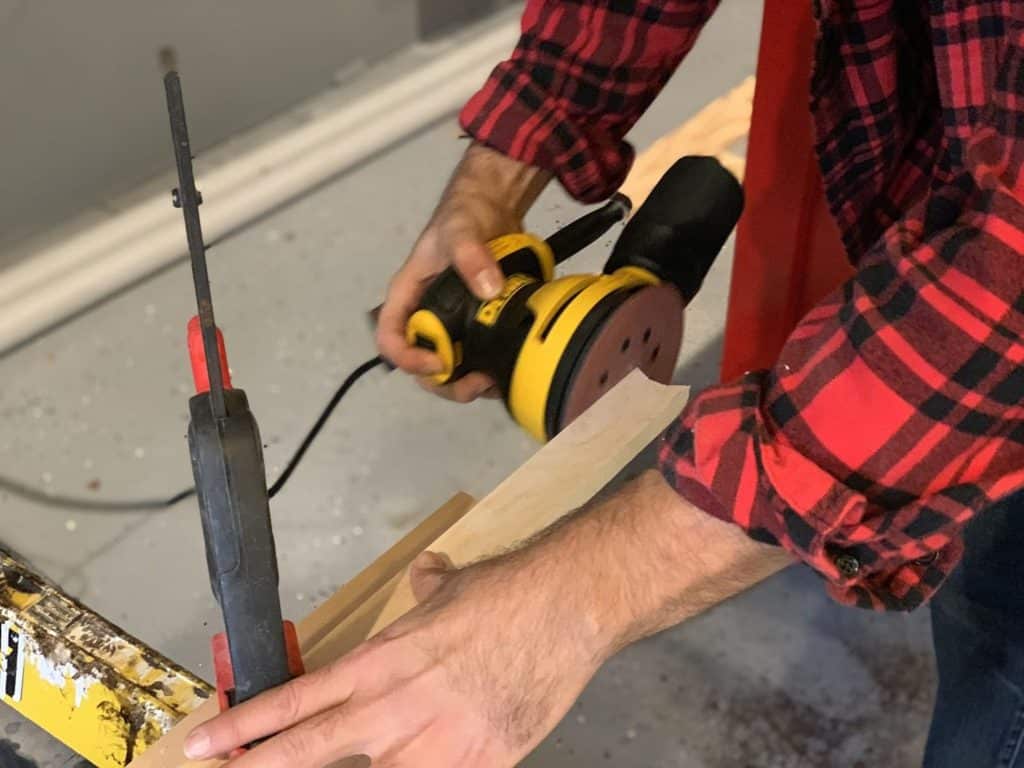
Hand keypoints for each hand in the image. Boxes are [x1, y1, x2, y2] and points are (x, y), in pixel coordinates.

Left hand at [183, 549, 605, 767]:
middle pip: (310, 751)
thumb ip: (425, 592)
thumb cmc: (507, 593)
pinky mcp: (478, 766)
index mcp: (382, 661)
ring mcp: (435, 746)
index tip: (205, 742)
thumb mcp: (450, 588)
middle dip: (259, 767)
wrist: (567, 606)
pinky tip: (423, 758)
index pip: (297, 700)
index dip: (246, 726)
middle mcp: (396, 708)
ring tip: (342, 753)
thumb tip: (422, 577)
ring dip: (361, 765)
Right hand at [376, 143, 551, 402]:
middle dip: (446, 382)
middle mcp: (426, 316)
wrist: (494, 206)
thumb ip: (471, 256)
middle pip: (422, 366)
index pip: (391, 338)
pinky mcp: (477, 326)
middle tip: (476, 382)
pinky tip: (504, 370)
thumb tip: (489, 290)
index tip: (438, 363)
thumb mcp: (462, 230)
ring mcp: (452, 324)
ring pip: (450, 369)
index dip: (408, 359)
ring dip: (468, 383)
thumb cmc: (465, 215)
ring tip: (494, 379)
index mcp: (409, 297)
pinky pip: (475, 359)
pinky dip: (488, 372)